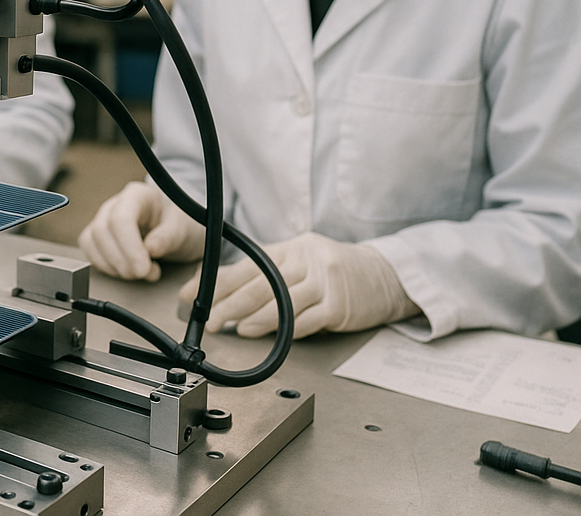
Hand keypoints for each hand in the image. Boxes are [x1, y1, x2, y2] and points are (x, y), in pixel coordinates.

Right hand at [78, 181, 204, 281]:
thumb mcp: (183, 229)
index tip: (143, 269)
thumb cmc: (178, 225)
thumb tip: (151, 248)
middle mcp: (116, 204)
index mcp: (138, 195)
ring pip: (91, 241)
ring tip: (142, 273)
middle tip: (146, 273)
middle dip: (123, 260)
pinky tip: (126, 270)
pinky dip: (106, 267)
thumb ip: (169, 236)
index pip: (121, 218)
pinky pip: (90, 251)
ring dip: (115, 266)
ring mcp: (103, 218)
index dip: (129, 246)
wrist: (176, 231)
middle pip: (102, 230)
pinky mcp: (98, 236)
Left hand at [179, 232, 418, 337]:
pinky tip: (262, 333)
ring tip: (227, 326)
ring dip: (249, 316)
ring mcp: (323, 282)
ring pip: (279, 301)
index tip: (192, 293)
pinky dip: (280, 328)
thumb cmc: (338, 271)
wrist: (388, 276)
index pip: (246, 265)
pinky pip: (303, 319)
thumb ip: (272, 273)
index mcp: (292, 248)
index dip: (216, 281)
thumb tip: (229, 290)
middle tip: (207, 318)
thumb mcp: (303, 261)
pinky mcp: (338, 306)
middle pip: (258, 283)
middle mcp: (305, 260)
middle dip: (228, 302)